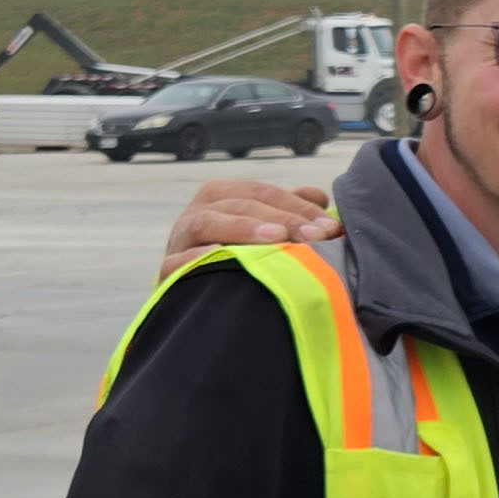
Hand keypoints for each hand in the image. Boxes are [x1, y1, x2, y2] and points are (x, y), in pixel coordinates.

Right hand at [160, 180, 336, 281]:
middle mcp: (198, 211)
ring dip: (245, 228)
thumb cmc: (235, 261)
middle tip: (316, 236)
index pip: (264, 193)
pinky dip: (205, 257)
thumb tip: (320, 196)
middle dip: (283, 218)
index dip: (299, 206)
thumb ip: (288, 212)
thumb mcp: (261, 232)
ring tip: (278, 238)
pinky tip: (232, 261)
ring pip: (209, 222)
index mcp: (222, 196)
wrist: (196, 304)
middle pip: (241, 204)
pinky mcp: (168, 270)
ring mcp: (179, 240)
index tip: (331, 227)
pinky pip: (182, 260)